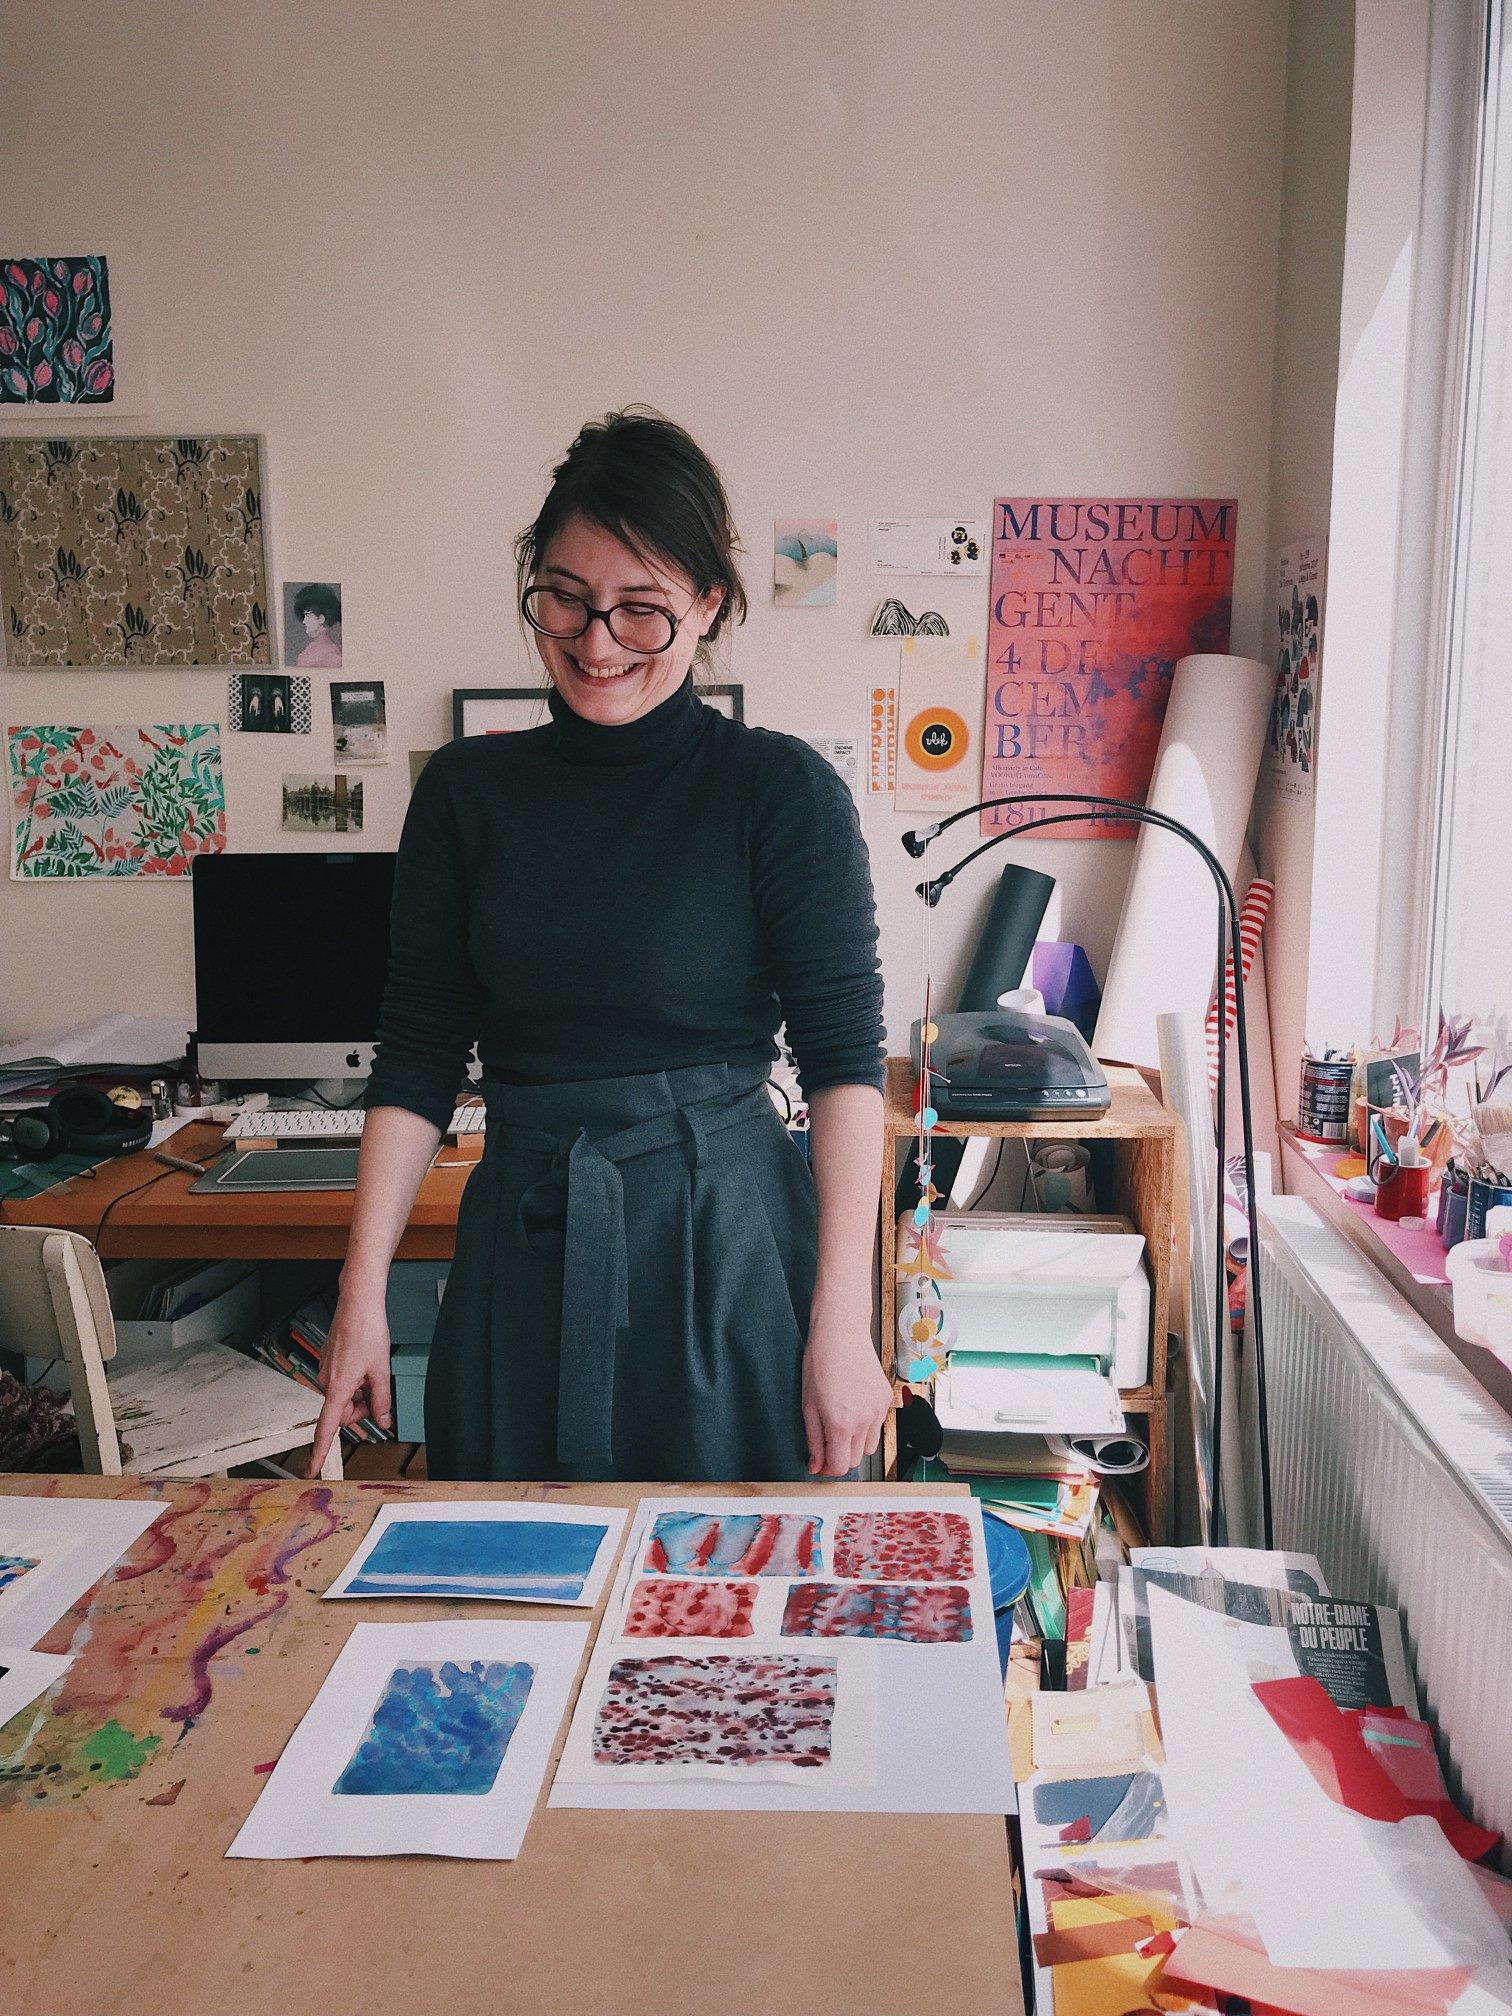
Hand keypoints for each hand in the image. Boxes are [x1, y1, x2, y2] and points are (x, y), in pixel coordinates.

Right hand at [308, 1291, 392, 1476]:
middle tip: (378, 1392)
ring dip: (359, 1394)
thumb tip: (383, 1422)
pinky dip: (354, 1383)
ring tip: (373, 1372)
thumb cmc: (368, 1333)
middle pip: (342, 1413)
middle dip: (360, 1409)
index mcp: (337, 1388)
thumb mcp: (381, 1371)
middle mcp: (325, 1383)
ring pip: (343, 1398)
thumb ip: (381, 1401)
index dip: (319, 1452)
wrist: (357, 1305)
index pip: (326, 1429)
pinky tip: (365, 1365)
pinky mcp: (327, 1364)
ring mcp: (325, 1372)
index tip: (311, 1470)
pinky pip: (340, 1384)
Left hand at [801, 1311, 894, 1477]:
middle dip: (839, 1456)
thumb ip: (814, 1440)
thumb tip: (816, 1466)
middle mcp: (864, 1420)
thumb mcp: (808, 1405)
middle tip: (826, 1441)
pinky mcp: (886, 1400)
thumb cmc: (820, 1364)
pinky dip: (865, 1427)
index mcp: (841, 1423)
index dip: (828, 1469)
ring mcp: (878, 1410)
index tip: (819, 1462)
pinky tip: (853, 1408)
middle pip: (855, 1460)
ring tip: (840, 1423)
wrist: (842, 1334)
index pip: (840, 1467)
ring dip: (854, 1444)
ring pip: (868, 1446)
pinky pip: (877, 1426)